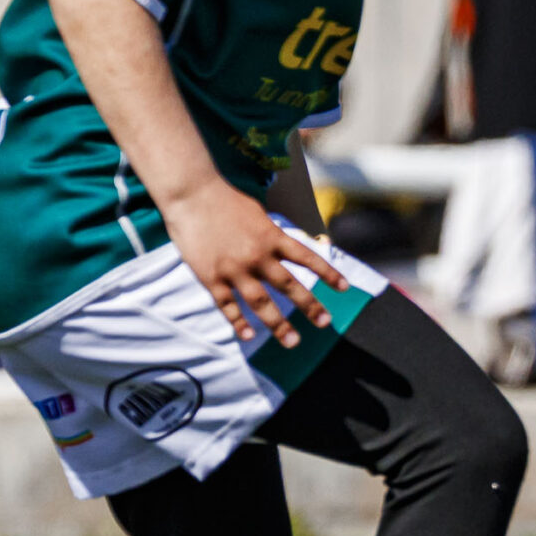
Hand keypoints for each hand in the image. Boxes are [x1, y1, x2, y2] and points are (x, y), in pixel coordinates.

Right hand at [160, 181, 345, 346]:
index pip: (307, 257)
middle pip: (289, 285)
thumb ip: (270, 235)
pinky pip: (227, 306)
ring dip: (278, 324)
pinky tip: (248, 336)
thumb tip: (283, 251)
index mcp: (272, 236)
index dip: (328, 273)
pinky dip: (238, 322)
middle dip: (309, 306)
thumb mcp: (257, 213)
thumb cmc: (224, 199)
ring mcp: (235, 269)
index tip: (344, 288)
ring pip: (261, 302)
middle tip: (325, 323)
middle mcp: (258, 255)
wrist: (191, 194)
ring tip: (292, 341)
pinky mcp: (212, 278)